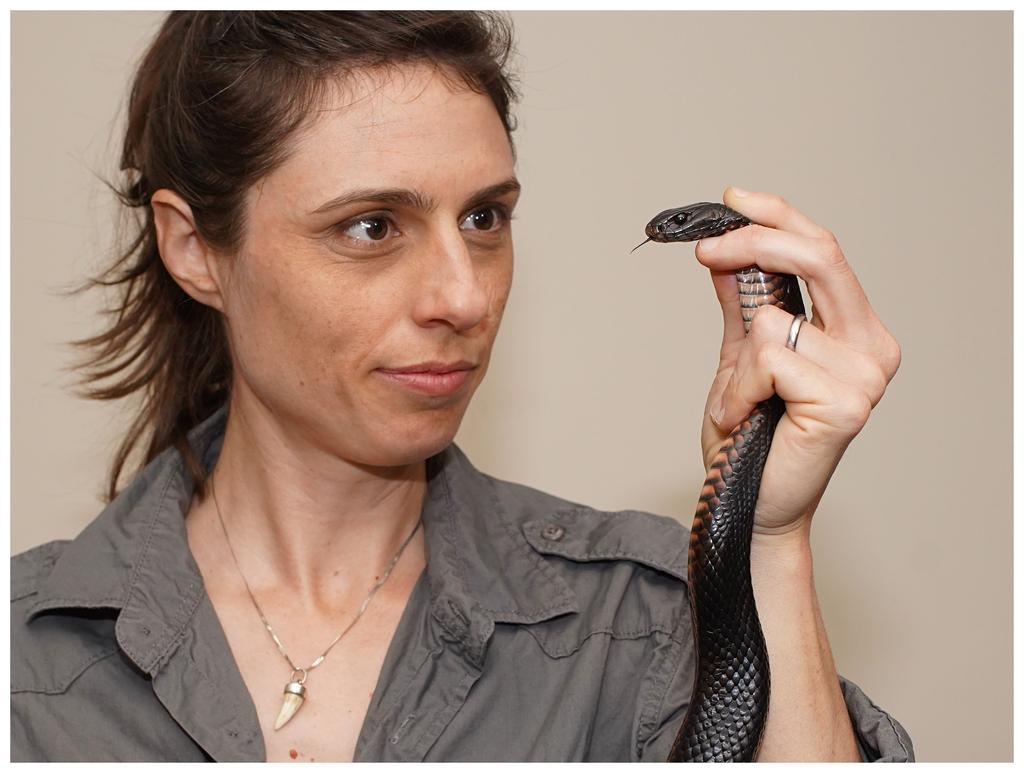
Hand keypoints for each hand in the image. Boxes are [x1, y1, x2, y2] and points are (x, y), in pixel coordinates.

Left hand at [695, 187, 900, 539]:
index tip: (732, 198)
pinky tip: (745, 420)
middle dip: (753, 241)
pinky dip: (736, 389)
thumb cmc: (750, 440)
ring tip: (738, 404)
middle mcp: (872, 346)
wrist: (748, 507)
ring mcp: (865, 374)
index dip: (778, 216)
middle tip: (705, 248)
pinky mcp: (845, 402)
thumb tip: (723, 251)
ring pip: (772, 318)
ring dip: (733, 364)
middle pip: (818, 255)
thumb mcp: (739, 358)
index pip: (824, 249)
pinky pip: (765, 360)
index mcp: (855, 329)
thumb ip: (740, 304)